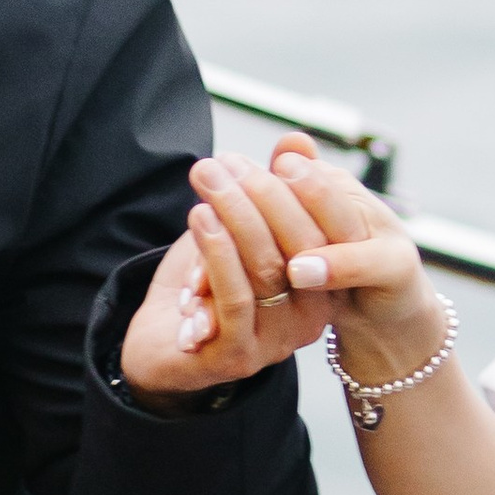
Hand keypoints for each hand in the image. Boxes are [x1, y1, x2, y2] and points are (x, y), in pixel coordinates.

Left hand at [119, 138, 434, 399]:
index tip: (283, 155)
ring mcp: (277, 339)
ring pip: (267, 268)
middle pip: (302, 246)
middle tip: (230, 159)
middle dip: (265, 194)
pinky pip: (234, 298)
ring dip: (234, 214)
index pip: (332, 232)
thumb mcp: (247, 231)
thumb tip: (295, 138)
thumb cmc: (212, 284)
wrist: (162, 353)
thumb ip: (275, 191)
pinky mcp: (238, 356)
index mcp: (325, 285)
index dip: (311, 190)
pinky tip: (201, 216)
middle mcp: (311, 315)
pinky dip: (218, 252)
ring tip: (209, 178)